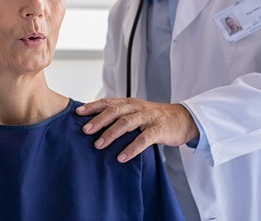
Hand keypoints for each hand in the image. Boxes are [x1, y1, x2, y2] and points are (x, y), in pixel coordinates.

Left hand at [76, 97, 199, 162]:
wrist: (183, 119)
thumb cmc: (155, 118)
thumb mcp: (136, 112)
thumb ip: (120, 115)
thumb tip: (95, 124)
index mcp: (130, 103)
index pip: (108, 102)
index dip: (92, 106)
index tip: (77, 113)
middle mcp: (137, 107)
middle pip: (114, 111)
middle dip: (98, 120)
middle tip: (85, 131)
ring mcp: (148, 118)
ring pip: (126, 123)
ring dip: (111, 134)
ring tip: (98, 145)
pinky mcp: (159, 130)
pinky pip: (143, 139)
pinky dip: (131, 148)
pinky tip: (122, 157)